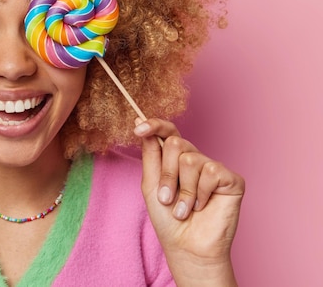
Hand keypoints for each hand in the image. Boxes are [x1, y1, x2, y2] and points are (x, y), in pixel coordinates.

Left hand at [135, 118, 244, 285]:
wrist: (186, 246)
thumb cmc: (168, 219)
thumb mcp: (151, 184)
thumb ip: (149, 155)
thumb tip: (140, 123)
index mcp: (175, 159)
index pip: (168, 132)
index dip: (154, 125)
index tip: (139, 128)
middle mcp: (195, 159)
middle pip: (175, 144)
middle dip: (166, 173)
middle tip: (166, 198)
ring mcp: (213, 168)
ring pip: (191, 159)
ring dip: (182, 190)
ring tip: (184, 209)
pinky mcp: (231, 179)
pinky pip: (211, 172)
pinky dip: (200, 193)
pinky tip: (203, 206)